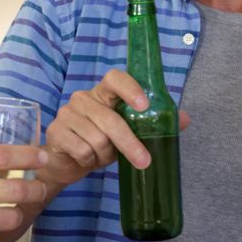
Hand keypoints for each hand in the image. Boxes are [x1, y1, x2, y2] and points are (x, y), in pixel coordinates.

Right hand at [42, 69, 189, 187]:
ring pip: (97, 139)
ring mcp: (67, 113)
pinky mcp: (56, 132)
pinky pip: (82, 150)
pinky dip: (89, 161)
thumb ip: (152, 124)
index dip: (130, 89)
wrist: (67, 162)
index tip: (144, 106)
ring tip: (101, 155)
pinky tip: (85, 159)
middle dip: (130, 144)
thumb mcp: (128, 132)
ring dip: (104, 155)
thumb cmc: (100, 142)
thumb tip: (185, 119)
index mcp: (103, 93)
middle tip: (144, 161)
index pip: (115, 79)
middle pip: (110, 120)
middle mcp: (83, 98)